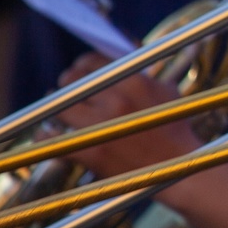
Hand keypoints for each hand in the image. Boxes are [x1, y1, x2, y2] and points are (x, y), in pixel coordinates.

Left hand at [56, 62, 200, 179]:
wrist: (181, 169)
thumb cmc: (176, 130)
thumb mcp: (168, 92)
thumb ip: (143, 75)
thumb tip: (122, 58)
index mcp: (137, 82)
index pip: (93, 61)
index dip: (82, 65)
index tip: (80, 70)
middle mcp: (117, 100)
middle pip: (72, 81)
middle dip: (66, 82)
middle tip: (64, 88)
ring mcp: (102, 127)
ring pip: (60, 107)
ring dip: (54, 106)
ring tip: (54, 109)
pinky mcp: (92, 153)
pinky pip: (53, 139)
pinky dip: (46, 135)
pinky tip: (46, 134)